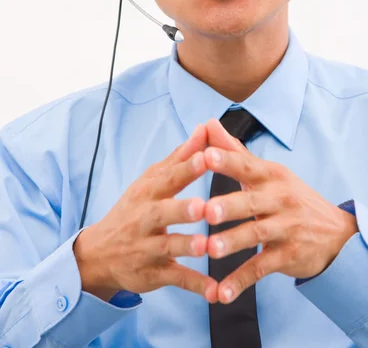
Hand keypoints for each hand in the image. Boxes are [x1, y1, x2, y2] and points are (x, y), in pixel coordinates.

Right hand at [74, 124, 217, 303]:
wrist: (99, 253)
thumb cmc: (134, 209)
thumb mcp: (151, 181)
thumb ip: (181, 157)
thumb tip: (204, 129)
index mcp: (148, 192)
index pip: (167, 178)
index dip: (186, 168)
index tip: (206, 157)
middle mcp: (145, 219)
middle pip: (162, 212)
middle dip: (182, 209)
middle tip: (203, 206)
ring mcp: (148, 247)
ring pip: (168, 247)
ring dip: (186, 246)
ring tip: (205, 246)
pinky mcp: (153, 273)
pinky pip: (175, 279)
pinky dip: (195, 286)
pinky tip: (216, 292)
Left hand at [203, 119, 358, 303]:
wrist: (336, 232)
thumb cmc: (288, 197)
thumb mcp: (267, 173)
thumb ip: (234, 151)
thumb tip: (207, 124)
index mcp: (271, 176)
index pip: (247, 166)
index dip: (226, 161)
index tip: (204, 155)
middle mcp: (280, 199)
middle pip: (251, 201)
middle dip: (228, 205)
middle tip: (206, 210)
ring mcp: (286, 228)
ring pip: (256, 234)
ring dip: (233, 243)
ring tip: (211, 250)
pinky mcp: (288, 255)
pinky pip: (262, 268)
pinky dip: (241, 281)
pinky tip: (221, 293)